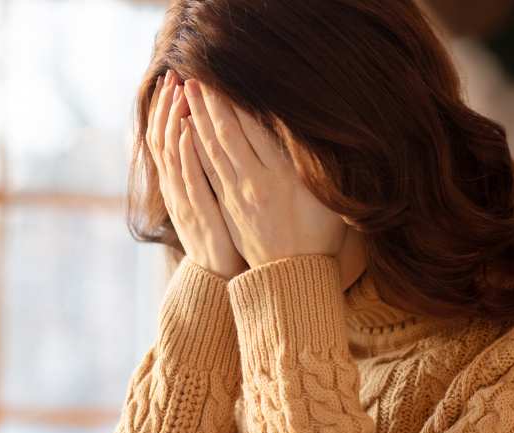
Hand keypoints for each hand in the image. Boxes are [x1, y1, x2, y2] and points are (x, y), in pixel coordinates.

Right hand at [147, 71, 246, 278]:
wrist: (220, 282)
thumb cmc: (223, 239)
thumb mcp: (211, 201)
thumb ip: (208, 173)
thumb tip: (211, 141)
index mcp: (177, 186)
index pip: (165, 140)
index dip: (166, 110)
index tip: (173, 82)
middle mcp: (176, 191)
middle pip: (164, 140)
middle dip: (168, 106)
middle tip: (172, 75)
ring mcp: (184, 204)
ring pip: (172, 155)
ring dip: (174, 120)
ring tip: (179, 91)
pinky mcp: (199, 217)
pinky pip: (189, 180)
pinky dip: (186, 153)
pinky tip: (187, 130)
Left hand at [183, 80, 347, 268]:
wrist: (294, 276)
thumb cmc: (319, 234)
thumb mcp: (326, 195)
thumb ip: (311, 163)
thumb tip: (302, 129)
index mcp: (285, 178)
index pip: (257, 129)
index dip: (240, 100)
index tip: (229, 76)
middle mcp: (257, 183)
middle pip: (230, 133)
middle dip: (213, 101)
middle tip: (200, 74)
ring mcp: (238, 195)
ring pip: (214, 149)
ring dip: (200, 117)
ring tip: (189, 92)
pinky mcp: (227, 206)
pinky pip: (208, 170)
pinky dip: (195, 147)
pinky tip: (187, 129)